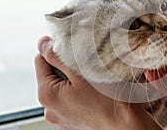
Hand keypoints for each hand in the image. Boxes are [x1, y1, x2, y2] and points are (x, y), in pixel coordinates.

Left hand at [35, 36, 161, 129]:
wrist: (126, 123)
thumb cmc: (107, 98)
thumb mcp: (81, 72)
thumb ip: (57, 56)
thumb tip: (42, 44)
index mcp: (47, 94)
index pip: (40, 60)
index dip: (55, 50)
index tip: (72, 48)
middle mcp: (49, 109)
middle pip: (50, 75)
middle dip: (65, 66)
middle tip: (85, 65)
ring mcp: (60, 117)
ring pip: (61, 87)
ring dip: (72, 80)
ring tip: (90, 80)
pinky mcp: (70, 121)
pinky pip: (68, 99)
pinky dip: (77, 92)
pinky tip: (92, 92)